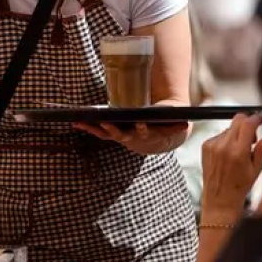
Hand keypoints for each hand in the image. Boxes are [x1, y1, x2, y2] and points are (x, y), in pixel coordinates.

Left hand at [74, 103, 188, 154]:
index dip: (144, 130)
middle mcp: (136, 139)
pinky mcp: (115, 134)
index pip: (148, 134)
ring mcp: (124, 138)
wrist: (164, 138)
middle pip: (124, 135)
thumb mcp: (178, 122)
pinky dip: (89, 127)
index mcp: (152, 136)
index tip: (142, 125)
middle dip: (114, 129)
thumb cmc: (170, 123)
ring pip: (108, 134)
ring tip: (82, 121)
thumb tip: (185, 122)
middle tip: (105, 122)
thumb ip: (179, 122)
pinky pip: (101, 132)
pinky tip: (76, 121)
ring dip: (95, 128)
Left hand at [200, 113, 261, 221]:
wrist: (219, 198)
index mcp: (238, 152)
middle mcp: (223, 146)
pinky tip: (229, 153)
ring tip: (240, 150)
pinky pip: (219, 135)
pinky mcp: (205, 146)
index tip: (260, 118)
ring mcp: (212, 145)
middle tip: (252, 137)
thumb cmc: (239, 187)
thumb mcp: (256, 170)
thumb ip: (261, 150)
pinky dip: (226, 140)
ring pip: (228, 128)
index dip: (255, 118)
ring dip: (236, 133)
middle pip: (236, 121)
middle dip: (247, 124)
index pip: (247, 124)